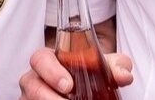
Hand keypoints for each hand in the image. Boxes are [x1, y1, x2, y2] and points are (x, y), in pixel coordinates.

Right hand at [19, 46, 133, 98]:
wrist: (85, 88)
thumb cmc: (87, 73)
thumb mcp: (101, 66)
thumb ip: (114, 66)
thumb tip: (124, 75)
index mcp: (49, 60)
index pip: (39, 58)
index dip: (50, 71)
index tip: (68, 85)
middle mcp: (36, 78)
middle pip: (30, 84)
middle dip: (46, 95)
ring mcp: (32, 96)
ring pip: (30, 99)